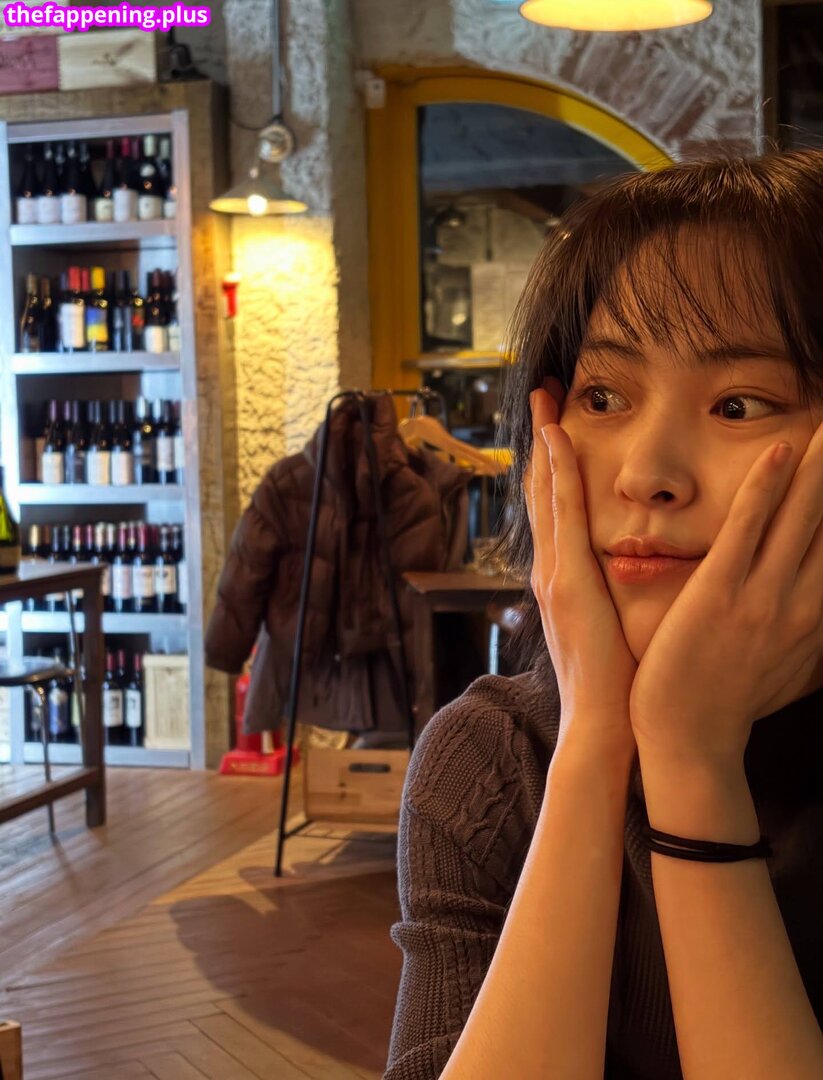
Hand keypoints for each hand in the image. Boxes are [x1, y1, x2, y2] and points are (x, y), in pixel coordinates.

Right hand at [526, 380, 636, 756]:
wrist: (600, 724)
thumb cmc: (614, 683)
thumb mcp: (607, 630)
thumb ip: (607, 597)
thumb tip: (622, 575)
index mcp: (561, 580)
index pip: (555, 511)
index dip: (553, 466)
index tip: (557, 426)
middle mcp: (549, 570)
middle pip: (542, 491)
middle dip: (541, 440)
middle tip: (542, 394)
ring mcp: (553, 573)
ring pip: (546, 493)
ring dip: (545, 443)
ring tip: (545, 399)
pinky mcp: (566, 580)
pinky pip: (563, 515)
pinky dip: (558, 474)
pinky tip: (558, 438)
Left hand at [629, 423, 822, 767]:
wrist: (687, 739)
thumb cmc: (730, 702)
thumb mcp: (790, 669)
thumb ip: (808, 633)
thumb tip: (818, 614)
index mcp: (815, 619)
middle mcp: (802, 604)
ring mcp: (761, 597)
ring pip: (800, 517)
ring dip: (818, 467)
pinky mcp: (719, 593)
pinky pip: (747, 529)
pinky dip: (766, 488)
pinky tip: (780, 452)